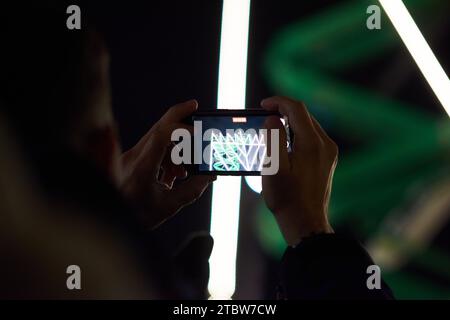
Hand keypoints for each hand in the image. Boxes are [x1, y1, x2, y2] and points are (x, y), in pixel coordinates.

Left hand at [120, 100, 215, 228]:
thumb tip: (209, 177)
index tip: (197, 131)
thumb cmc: (136, 216)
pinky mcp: (131, 160)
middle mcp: (135, 157)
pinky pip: (153, 149)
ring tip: (183, 172)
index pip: (161, 137)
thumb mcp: (168, 206)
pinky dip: (167, 156)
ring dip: (176, 148)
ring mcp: (131, 156)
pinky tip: (173, 176)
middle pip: (158, 127)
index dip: (180, 129)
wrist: (109, 220)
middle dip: (178, 114)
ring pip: (157, 138)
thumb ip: (192, 191)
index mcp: (143, 168)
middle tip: (195, 105)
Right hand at [261, 96, 336, 245]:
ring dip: (290, 123)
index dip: (279, 102)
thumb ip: (273, 138)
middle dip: (283, 111)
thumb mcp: (273, 167)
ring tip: (271, 129)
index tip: (263, 104)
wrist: (305, 222)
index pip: (297, 109)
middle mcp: (325, 144)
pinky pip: (312, 138)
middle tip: (264, 115)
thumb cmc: (287, 198)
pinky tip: (284, 144)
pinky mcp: (327, 161)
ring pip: (309, 126)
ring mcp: (329, 153)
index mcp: (312, 143)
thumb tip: (273, 118)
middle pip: (304, 115)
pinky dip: (297, 134)